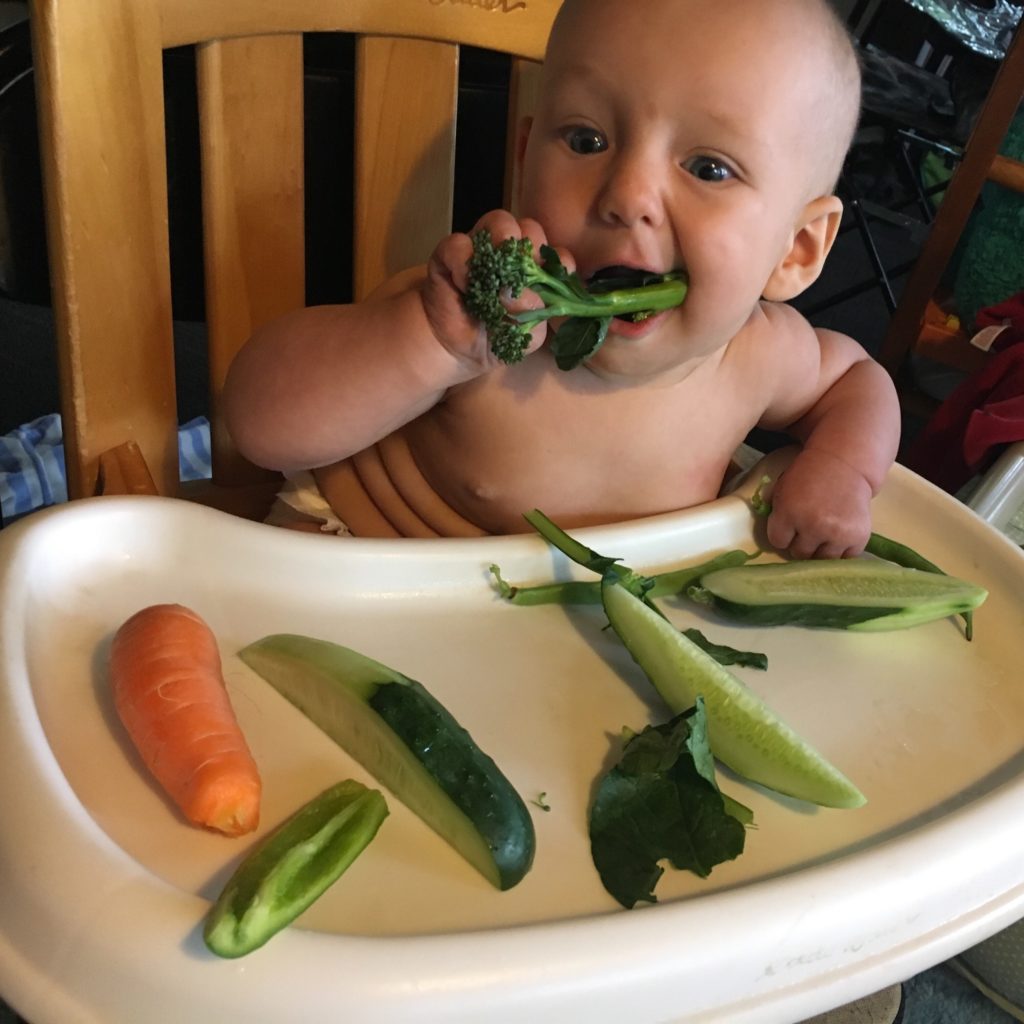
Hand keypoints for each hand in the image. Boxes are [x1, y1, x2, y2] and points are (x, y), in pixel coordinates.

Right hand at [421, 210, 573, 370]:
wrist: (458, 352)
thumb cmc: (497, 340)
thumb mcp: (528, 336)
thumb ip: (538, 316)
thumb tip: (531, 297)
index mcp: (533, 271)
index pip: (553, 252)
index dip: (558, 260)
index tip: (557, 278)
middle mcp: (509, 254)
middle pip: (529, 228)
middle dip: (532, 246)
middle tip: (525, 274)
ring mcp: (481, 250)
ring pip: (499, 221)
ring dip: (504, 242)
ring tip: (498, 274)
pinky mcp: (449, 256)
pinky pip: (458, 244)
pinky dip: (464, 262)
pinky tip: (466, 286)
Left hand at [763, 448, 873, 558]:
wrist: (845, 464)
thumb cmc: (808, 476)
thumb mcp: (782, 491)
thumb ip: (778, 517)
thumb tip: (779, 542)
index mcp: (790, 513)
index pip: (778, 542)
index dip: (782, 535)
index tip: (788, 528)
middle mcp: (814, 526)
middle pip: (799, 554)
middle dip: (801, 543)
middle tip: (807, 530)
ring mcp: (837, 534)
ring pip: (822, 560)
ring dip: (820, 550)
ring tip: (823, 534)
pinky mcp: (858, 537)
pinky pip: (844, 558)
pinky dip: (841, 551)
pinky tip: (838, 536)